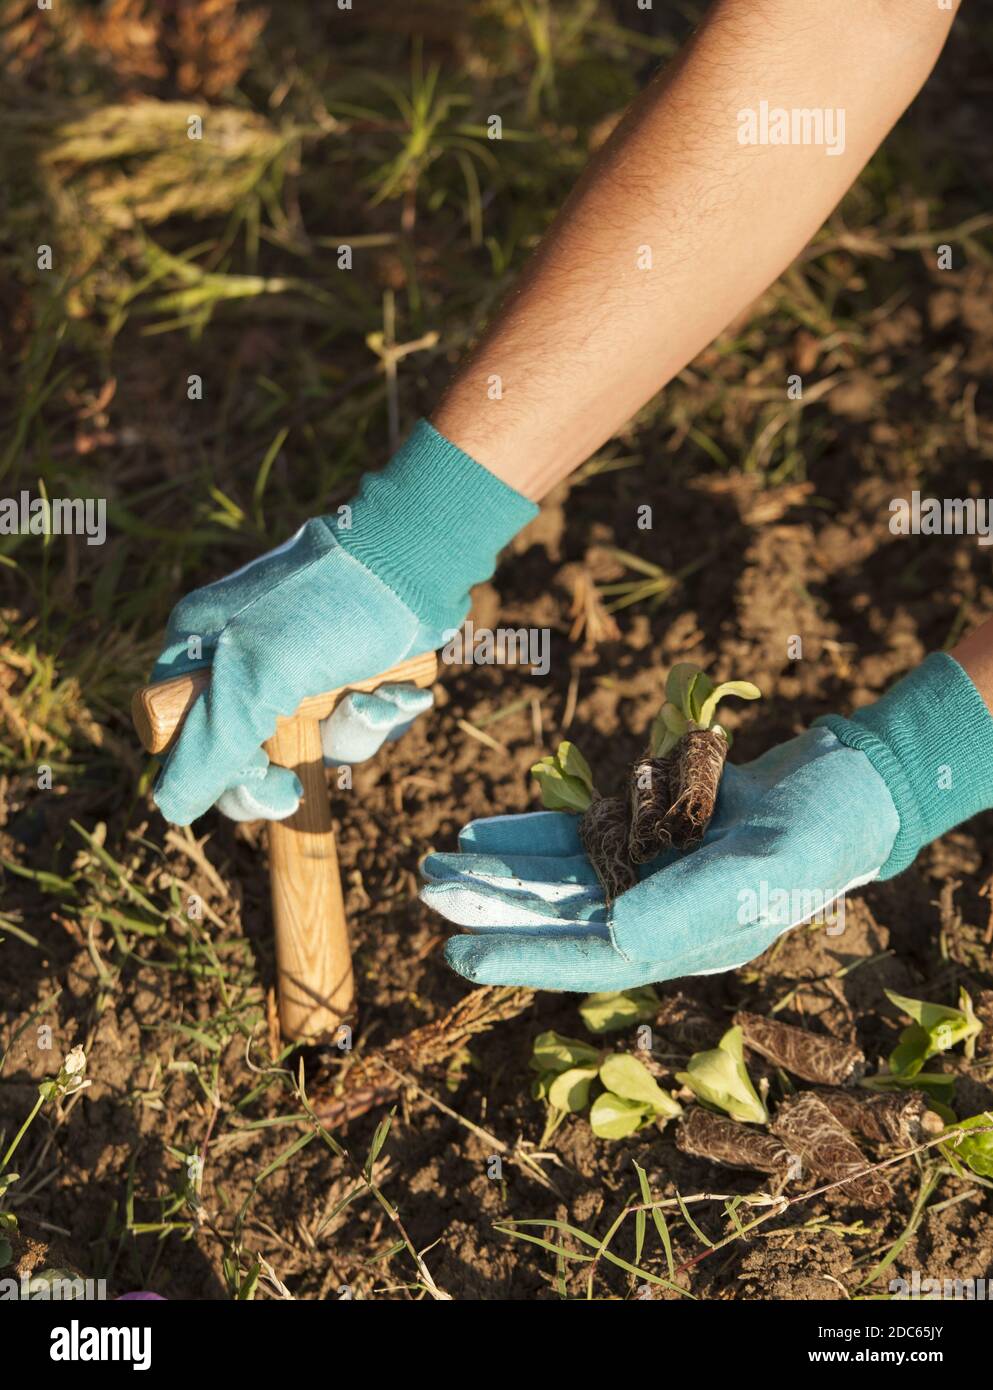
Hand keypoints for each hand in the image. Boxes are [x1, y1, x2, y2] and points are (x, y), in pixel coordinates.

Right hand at [148, 421, 535, 825]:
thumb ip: (213, 745)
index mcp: (200, 650)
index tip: (261, 781)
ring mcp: (297, 670)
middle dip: (287, 771)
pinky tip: (397, 690)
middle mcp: (243, 662)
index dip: (217, 773)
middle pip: (247, 757)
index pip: (183, 740)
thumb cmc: (329, 606)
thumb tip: (171, 809)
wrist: (417, 556)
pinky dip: (379, 716)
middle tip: (301, 786)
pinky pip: (354, 725)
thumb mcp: (259, 675)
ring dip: (348, 736)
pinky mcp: (348, 674)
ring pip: (313, 745)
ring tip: (372, 702)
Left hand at [420, 727, 899, 990]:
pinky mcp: (646, 833)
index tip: (458, 953)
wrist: (844, 786)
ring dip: (500, 869)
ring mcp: (648, 874)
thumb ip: (688, 907)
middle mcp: (655, 916)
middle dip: (492, 904)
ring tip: (436, 860)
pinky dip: (532, 834)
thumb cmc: (814, 836)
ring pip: (557, 876)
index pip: (588, 958)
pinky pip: (576, 837)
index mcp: (682, 944)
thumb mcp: (758, 874)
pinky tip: (484, 830)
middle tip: (425, 887)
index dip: (523, 955)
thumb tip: (616, 938)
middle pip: (557, 915)